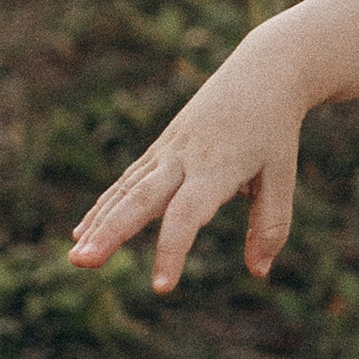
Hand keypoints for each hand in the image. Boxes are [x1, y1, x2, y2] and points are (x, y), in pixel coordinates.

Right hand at [69, 27, 308, 294]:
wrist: (263, 71)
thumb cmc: (275, 129)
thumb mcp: (281, 174)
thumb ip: (271, 224)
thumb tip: (259, 273)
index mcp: (218, 167)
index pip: (188, 214)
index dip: (172, 250)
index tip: (162, 287)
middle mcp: (186, 158)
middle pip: (141, 199)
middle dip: (111, 232)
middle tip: (82, 262)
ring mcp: (168, 150)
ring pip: (127, 189)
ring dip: (99, 222)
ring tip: (76, 257)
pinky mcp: (161, 148)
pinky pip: (128, 180)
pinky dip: (105, 205)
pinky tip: (83, 231)